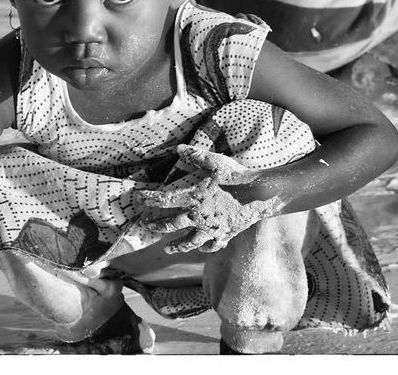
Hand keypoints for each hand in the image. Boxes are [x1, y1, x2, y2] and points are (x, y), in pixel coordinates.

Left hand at [137, 145, 284, 253]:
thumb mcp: (214, 162)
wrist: (258, 194)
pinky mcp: (224, 236)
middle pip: (170, 225)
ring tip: (167, 248)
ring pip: (188, 243)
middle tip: (145, 225)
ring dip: (176, 246)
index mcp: (193, 198)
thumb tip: (177, 148)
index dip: (149, 198)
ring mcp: (210, 230)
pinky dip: (203, 249)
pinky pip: (211, 247)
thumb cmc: (235, 176)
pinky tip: (199, 248)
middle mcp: (198, 217)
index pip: (164, 200)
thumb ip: (195, 155)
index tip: (139, 198)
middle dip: (155, 225)